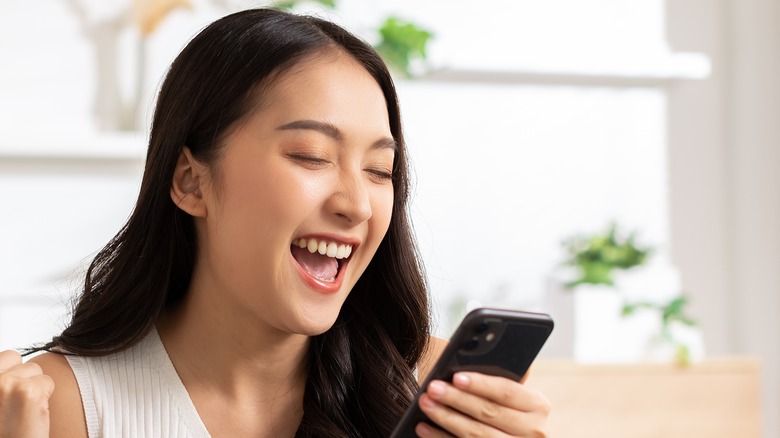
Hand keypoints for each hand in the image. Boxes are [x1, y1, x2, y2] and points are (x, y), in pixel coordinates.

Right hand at [0, 350, 53, 437]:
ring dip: (34, 388)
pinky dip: (45, 397)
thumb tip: (15, 361)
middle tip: (17, 403)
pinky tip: (32, 415)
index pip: (6, 356)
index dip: (12, 373)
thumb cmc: (4, 430)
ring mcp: (5, 384)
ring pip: (35, 369)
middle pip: (18, 358)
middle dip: (23, 376)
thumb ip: (0, 383)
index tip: (11, 394)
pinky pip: (47, 381)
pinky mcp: (28, 392)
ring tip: (22, 411)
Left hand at [415, 372, 549, 436]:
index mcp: (538, 406)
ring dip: (445, 418)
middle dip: (456, 399)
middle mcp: (534, 431)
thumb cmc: (507, 411)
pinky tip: (424, 427)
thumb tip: (469, 361)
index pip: (506, 392)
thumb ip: (500, 382)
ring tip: (425, 404)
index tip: (455, 376)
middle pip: (488, 412)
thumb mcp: (513, 398)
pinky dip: (441, 437)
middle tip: (432, 388)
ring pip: (476, 434)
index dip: (480, 384)